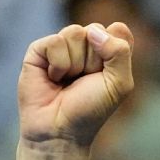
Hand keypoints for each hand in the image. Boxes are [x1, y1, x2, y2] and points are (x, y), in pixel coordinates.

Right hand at [18, 22, 134, 144]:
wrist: (60, 129)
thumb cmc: (91, 108)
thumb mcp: (119, 84)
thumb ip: (120, 52)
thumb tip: (94, 31)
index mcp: (108, 51)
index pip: (117, 30)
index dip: (114, 52)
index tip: (107, 76)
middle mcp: (85, 45)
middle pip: (95, 30)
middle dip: (94, 60)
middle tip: (84, 81)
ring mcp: (62, 45)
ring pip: (75, 32)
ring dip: (75, 63)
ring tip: (68, 80)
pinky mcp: (39, 49)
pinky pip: (55, 41)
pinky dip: (58, 64)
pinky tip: (53, 78)